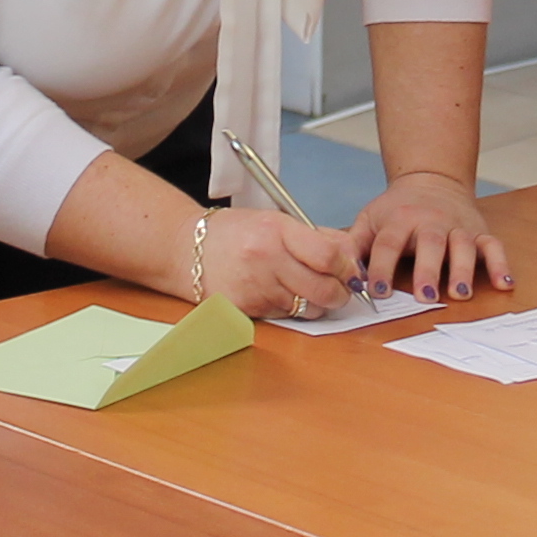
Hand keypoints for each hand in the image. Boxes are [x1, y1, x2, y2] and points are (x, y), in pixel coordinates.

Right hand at [198, 205, 366, 321]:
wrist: (185, 249)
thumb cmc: (233, 233)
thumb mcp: (275, 220)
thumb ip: (316, 237)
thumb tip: (351, 256)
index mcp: (276, 232)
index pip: (329, 256)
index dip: (348, 267)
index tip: (351, 270)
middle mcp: (266, 262)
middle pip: (324, 290)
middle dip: (341, 293)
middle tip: (341, 288)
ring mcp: (255, 289)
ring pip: (308, 309)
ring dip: (316, 303)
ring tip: (307, 289)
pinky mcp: (246, 311)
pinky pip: (284, 316)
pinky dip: (290, 309)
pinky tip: (278, 293)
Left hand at [353, 174, 509, 299]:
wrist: (431, 180)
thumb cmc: (397, 208)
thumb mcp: (369, 218)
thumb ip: (353, 244)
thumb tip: (339, 273)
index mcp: (400, 218)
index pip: (388, 244)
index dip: (381, 267)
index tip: (376, 291)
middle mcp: (431, 221)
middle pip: (430, 244)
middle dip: (428, 270)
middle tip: (425, 296)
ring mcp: (458, 226)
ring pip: (463, 246)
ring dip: (463, 270)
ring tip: (460, 293)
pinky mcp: (479, 231)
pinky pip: (494, 247)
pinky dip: (501, 265)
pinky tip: (504, 284)